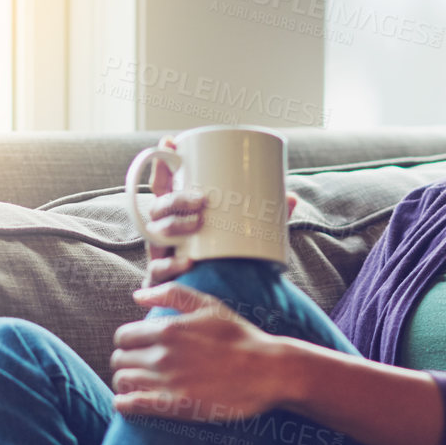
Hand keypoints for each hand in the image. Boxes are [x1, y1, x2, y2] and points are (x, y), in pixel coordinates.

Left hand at [110, 284, 295, 420]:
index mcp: (167, 329)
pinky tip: (131, 402)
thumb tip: (137, 295)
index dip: (127, 342)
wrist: (267, 371)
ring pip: (122, 381)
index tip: (138, 348)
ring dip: (125, 382)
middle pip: (119, 359)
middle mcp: (162, 355)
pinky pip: (131, 405)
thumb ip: (171, 294)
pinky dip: (124, 403)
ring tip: (137, 383)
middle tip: (139, 366)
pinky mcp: (175, 406)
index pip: (123, 336)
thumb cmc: (239, 336)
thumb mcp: (209, 305)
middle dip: (125, 361)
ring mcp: (167, 382)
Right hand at [143, 138, 297, 284]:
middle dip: (175, 199)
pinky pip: (158, 272)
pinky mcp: (162, 280)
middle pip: (158, 207)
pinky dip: (171, 266)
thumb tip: (290, 197)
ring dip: (173, 226)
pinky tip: (187, 262)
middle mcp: (164, 232)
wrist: (219, 302)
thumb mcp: (244, 235)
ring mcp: (161, 255)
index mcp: (178, 215)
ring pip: (155, 235)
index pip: (164, 186)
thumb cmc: (226, 261)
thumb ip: (265, 219)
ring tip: (197, 225)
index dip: (162, 163)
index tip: (170, 142)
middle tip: (202, 200)